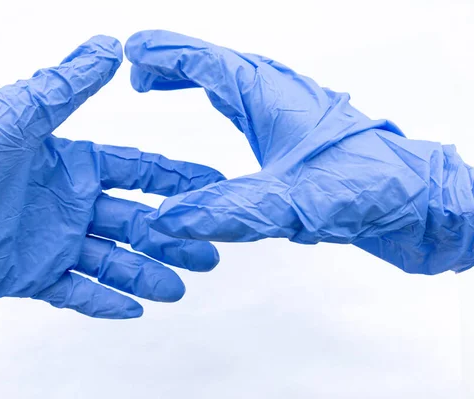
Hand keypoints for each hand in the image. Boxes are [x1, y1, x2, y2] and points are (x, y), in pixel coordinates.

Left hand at [0, 35, 222, 317]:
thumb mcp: (21, 111)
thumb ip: (68, 84)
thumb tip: (108, 46)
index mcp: (74, 165)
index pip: (138, 170)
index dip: (175, 178)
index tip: (209, 185)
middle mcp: (71, 204)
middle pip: (135, 223)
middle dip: (173, 237)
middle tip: (208, 253)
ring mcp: (54, 242)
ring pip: (113, 262)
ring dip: (148, 275)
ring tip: (180, 289)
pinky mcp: (33, 275)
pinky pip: (77, 292)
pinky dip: (104, 303)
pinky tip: (134, 311)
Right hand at [125, 30, 473, 274]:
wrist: (419, 202)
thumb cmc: (369, 188)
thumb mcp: (290, 203)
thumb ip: (227, 210)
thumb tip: (169, 219)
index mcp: (268, 94)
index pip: (204, 60)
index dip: (164, 53)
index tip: (132, 49)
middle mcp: (277, 92)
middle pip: (213, 61)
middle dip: (171, 62)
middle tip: (138, 71)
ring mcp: (290, 108)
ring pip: (231, 77)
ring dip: (194, 75)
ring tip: (164, 83)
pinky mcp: (299, 130)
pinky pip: (248, 99)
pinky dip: (220, 96)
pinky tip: (220, 112)